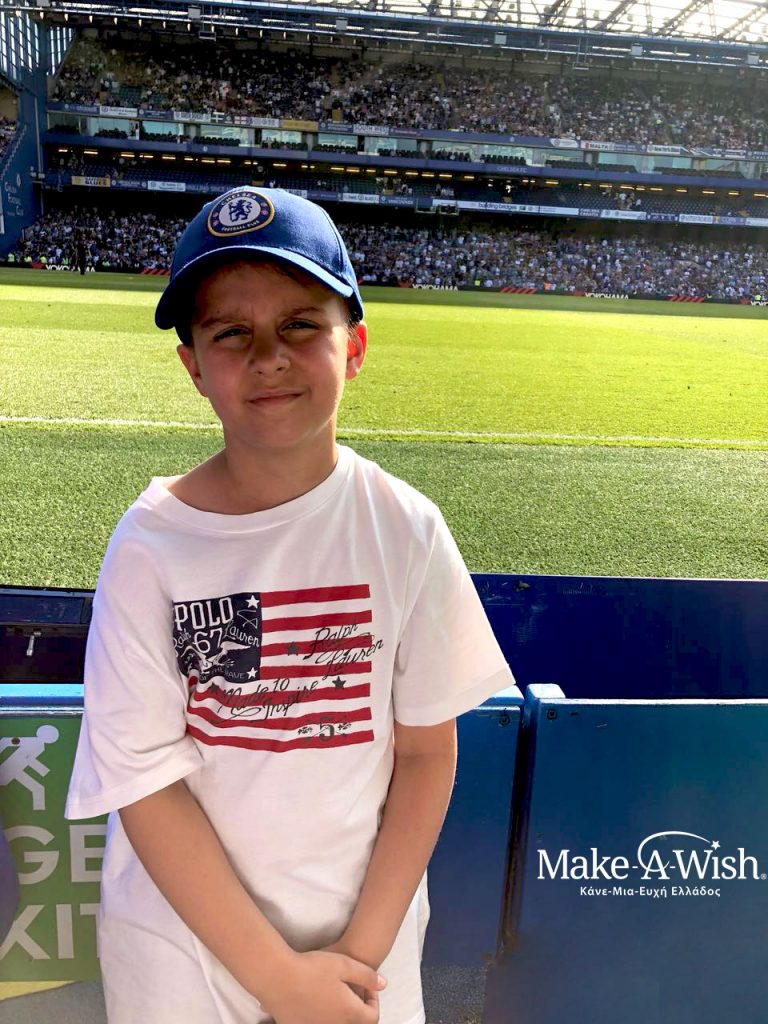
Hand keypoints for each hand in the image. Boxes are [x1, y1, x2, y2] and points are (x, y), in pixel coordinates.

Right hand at [258, 948, 385, 1023]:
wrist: (277, 977)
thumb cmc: (312, 968)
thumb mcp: (346, 964)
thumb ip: (368, 976)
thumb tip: (383, 985)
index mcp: (349, 1014)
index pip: (372, 1017)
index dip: (373, 1001)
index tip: (366, 986)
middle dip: (357, 1008)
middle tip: (351, 990)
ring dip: (339, 1013)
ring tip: (333, 993)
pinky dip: (321, 1016)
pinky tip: (314, 999)